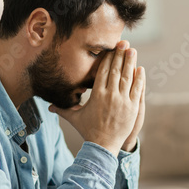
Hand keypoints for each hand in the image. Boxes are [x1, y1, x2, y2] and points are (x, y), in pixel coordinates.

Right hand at [49, 40, 144, 156]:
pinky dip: (139, 78)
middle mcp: (109, 95)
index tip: (111, 49)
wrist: (103, 146)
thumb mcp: (75, 118)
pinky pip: (136, 89)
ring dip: (130, 62)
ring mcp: (122, 101)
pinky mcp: (132, 107)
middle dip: (119, 55)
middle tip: (124, 43)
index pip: (102, 72)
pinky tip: (140, 69)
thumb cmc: (89, 131)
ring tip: (132, 50)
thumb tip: (48, 107)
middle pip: (115, 71)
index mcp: (96, 95)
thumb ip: (63, 110)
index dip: (107, 59)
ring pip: (127, 77)